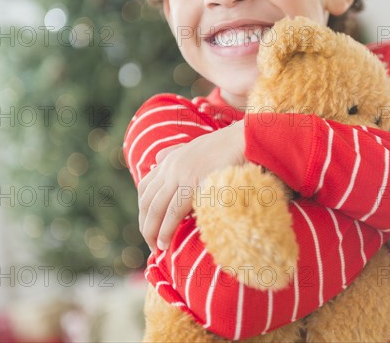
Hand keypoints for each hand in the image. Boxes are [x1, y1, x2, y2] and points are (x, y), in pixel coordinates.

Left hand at [137, 121, 245, 251]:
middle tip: (152, 245)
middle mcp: (171, 167)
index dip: (143, 211)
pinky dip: (167, 229)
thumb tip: (157, 159)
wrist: (246, 139)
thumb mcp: (197, 147)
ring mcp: (181, 175)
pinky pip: (174, 212)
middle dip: (146, 225)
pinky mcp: (194, 184)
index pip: (145, 188)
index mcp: (171, 160)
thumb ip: (176, 153)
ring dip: (153, 231)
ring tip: (157, 249)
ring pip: (157, 208)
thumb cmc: (229, 146)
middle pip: (148, 201)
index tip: (148, 227)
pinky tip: (166, 242)